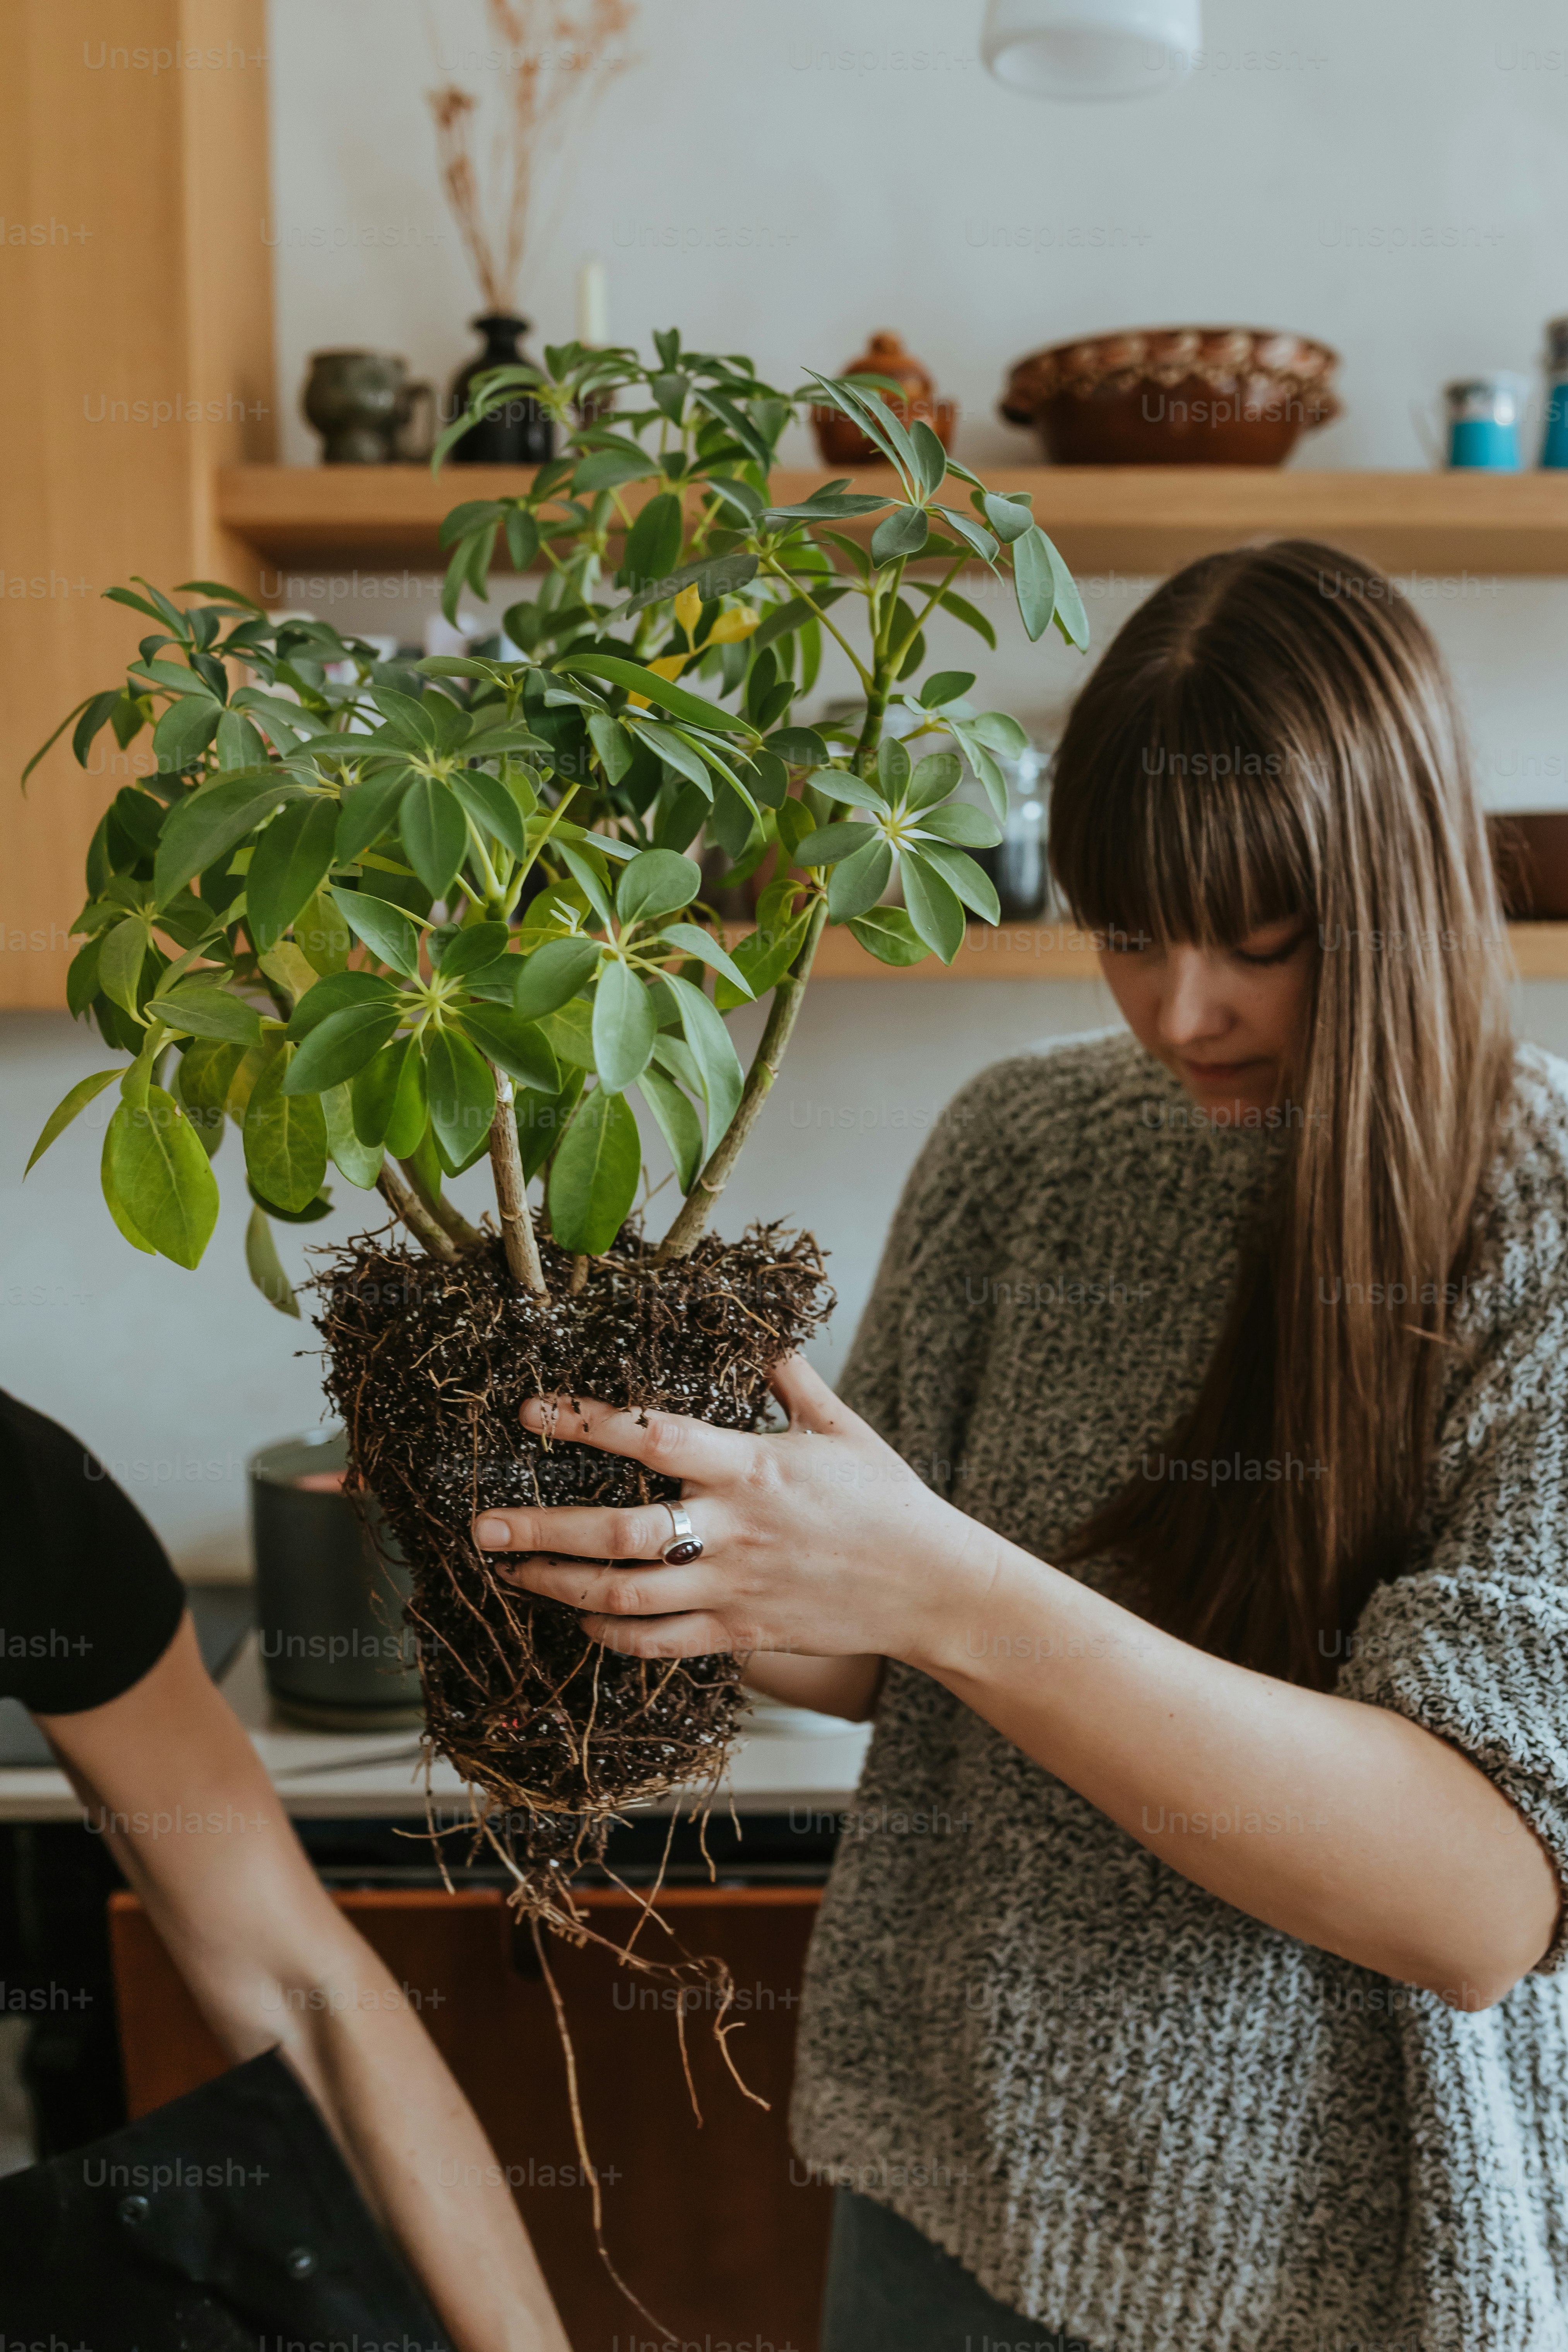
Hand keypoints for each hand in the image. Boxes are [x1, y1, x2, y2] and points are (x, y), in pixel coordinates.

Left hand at [471, 1354, 996, 1665]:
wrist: (934, 1586)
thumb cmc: (889, 1500)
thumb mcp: (842, 1428)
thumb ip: (791, 1379)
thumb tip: (758, 1333)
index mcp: (752, 1467)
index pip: (652, 1439)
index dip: (585, 1423)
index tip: (530, 1411)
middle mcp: (732, 1531)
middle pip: (616, 1532)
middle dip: (540, 1529)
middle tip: (480, 1526)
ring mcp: (733, 1589)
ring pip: (624, 1596)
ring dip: (557, 1586)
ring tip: (511, 1572)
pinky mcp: (741, 1634)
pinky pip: (660, 1643)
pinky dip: (613, 1635)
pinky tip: (583, 1621)